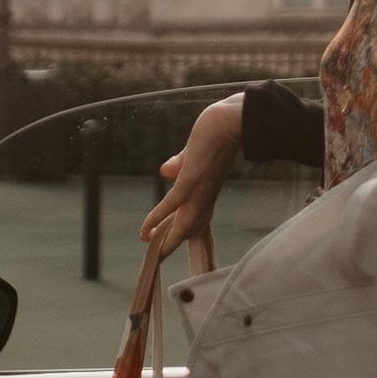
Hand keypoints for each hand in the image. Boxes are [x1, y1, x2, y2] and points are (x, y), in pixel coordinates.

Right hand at [140, 96, 241, 247]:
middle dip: (174, 243)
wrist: (231, 119)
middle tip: (157, 258)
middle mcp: (205, 194)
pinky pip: (171, 205)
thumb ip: (180, 163)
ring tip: (153, 255)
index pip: (197, 216)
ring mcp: (199, 188)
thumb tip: (165, 171)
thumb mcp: (195, 151)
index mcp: (208, 188)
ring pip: (182, 224)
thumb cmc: (217, 130)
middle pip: (191, 228)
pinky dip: (157, 219)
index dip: (184, 230)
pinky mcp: (191, 179)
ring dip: (166, 241)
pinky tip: (145, 231)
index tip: (171, 241)